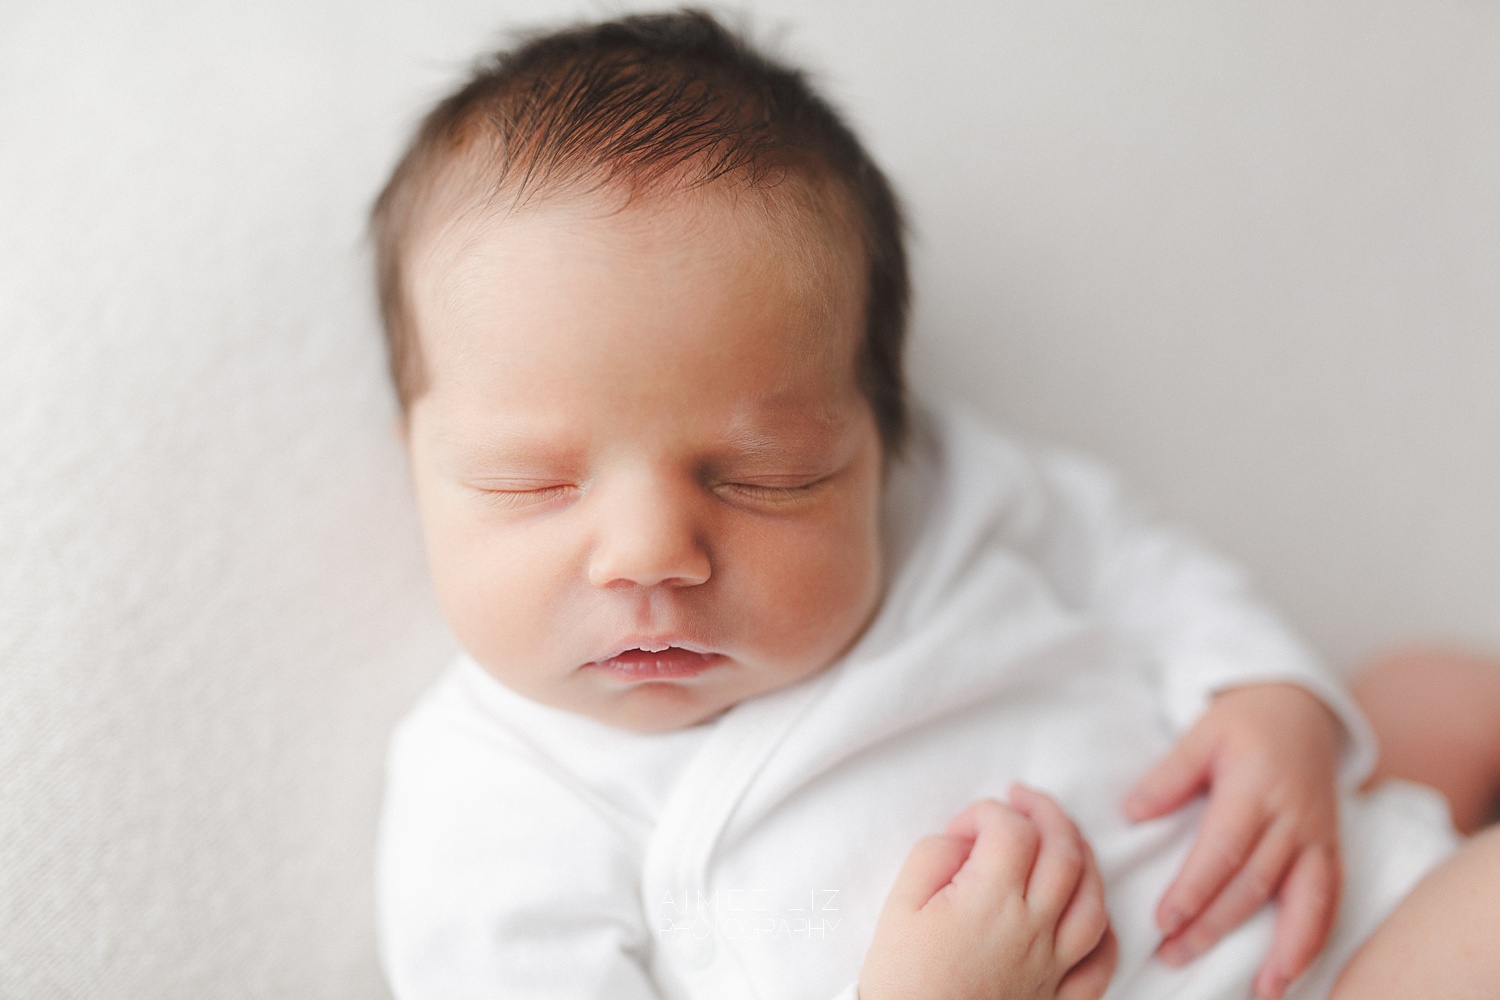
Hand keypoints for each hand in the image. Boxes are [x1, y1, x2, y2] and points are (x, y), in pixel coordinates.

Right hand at [860, 785, 1116, 999]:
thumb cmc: (903, 984)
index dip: (988, 812)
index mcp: (991, 903)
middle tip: (1024, 799)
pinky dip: (1104, 928)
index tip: (963, 827)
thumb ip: (933, 857)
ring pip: (1094, 900)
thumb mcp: (899, 908)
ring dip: (1083, 858)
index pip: (1013, 830)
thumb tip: (965, 838)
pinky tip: (1089, 910)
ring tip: (1062, 839)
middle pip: (1064, 853)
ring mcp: (1054, 967)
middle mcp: (1033, 930)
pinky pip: (1102, 961)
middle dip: (1046, 813)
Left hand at [1122, 683, 1342, 999]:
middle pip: (1253, 883)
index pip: (1223, 848)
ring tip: (1260, 991)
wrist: (1302, 710)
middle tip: (1175, 954)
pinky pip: (1329, 901)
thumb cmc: (1244, 723)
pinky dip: (1314, 940)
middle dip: (1215, 925)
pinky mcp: (1331, 850)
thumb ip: (1170, 775)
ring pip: (1301, 900)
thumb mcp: (1202, 733)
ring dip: (1281, 950)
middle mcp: (1292, 818)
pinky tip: (1293, 973)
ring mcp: (1317, 837)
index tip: (1165, 919)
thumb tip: (1131, 811)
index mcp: (1254, 788)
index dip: (1196, 888)